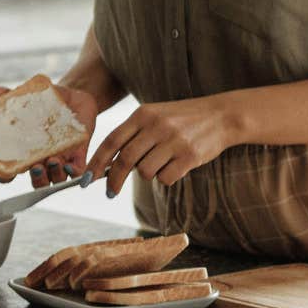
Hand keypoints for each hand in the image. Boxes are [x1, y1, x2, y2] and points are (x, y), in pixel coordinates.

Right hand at [0, 82, 100, 187]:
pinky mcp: (79, 155)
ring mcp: (60, 160)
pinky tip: (69, 165)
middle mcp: (42, 160)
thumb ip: (5, 96)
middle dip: (36, 179)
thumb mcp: (25, 98)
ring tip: (53, 161)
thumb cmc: (45, 102)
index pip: (10, 171)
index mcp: (25, 152)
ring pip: (55, 180)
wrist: (74, 97)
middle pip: (36, 182)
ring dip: (53, 175)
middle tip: (35, 168)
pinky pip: (77, 172)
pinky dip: (74, 172)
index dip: (2, 176)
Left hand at [84, 97, 236, 196]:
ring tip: (161, 163)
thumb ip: (133, 135)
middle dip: (114, 180)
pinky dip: (166, 178)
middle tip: (110, 193)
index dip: (96, 162)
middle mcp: (156, 126)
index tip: (87, 180)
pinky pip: (166, 178)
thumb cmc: (182, 119)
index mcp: (143, 114)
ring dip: (148, 174)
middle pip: (124, 160)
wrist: (221, 116)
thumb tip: (108, 164)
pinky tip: (176, 166)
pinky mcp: (189, 156)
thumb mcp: (155, 116)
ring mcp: (174, 141)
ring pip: (145, 172)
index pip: (111, 141)